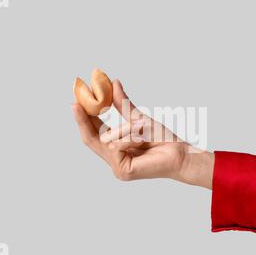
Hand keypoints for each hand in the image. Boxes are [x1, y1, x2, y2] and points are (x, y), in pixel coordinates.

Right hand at [72, 79, 213, 188]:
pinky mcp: (123, 171)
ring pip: (106, 141)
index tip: (77, 101)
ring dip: (124, 129)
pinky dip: (129, 138)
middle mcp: (115, 158)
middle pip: (91, 139)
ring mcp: (118, 167)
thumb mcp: (138, 117)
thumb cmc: (163, 139)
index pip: (95, 132)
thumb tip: (113, 83)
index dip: (84, 118)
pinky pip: (117, 147)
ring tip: (141, 127)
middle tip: (75, 104)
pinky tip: (141, 138)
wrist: (180, 153)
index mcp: (117, 146)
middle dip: (83, 121)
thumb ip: (122, 104)